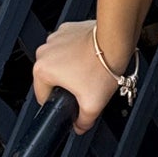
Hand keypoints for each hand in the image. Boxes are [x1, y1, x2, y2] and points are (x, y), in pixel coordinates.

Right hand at [33, 17, 132, 132]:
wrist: (115, 41)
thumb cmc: (102, 67)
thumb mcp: (92, 105)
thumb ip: (83, 122)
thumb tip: (79, 127)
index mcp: (42, 70)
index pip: (43, 97)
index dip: (59, 104)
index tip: (72, 103)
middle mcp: (44, 52)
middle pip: (51, 79)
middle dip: (67, 85)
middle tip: (86, 86)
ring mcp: (55, 38)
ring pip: (59, 62)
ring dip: (71, 68)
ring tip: (89, 71)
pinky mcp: (67, 29)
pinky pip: (68, 47)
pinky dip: (77, 53)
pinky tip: (90, 58)